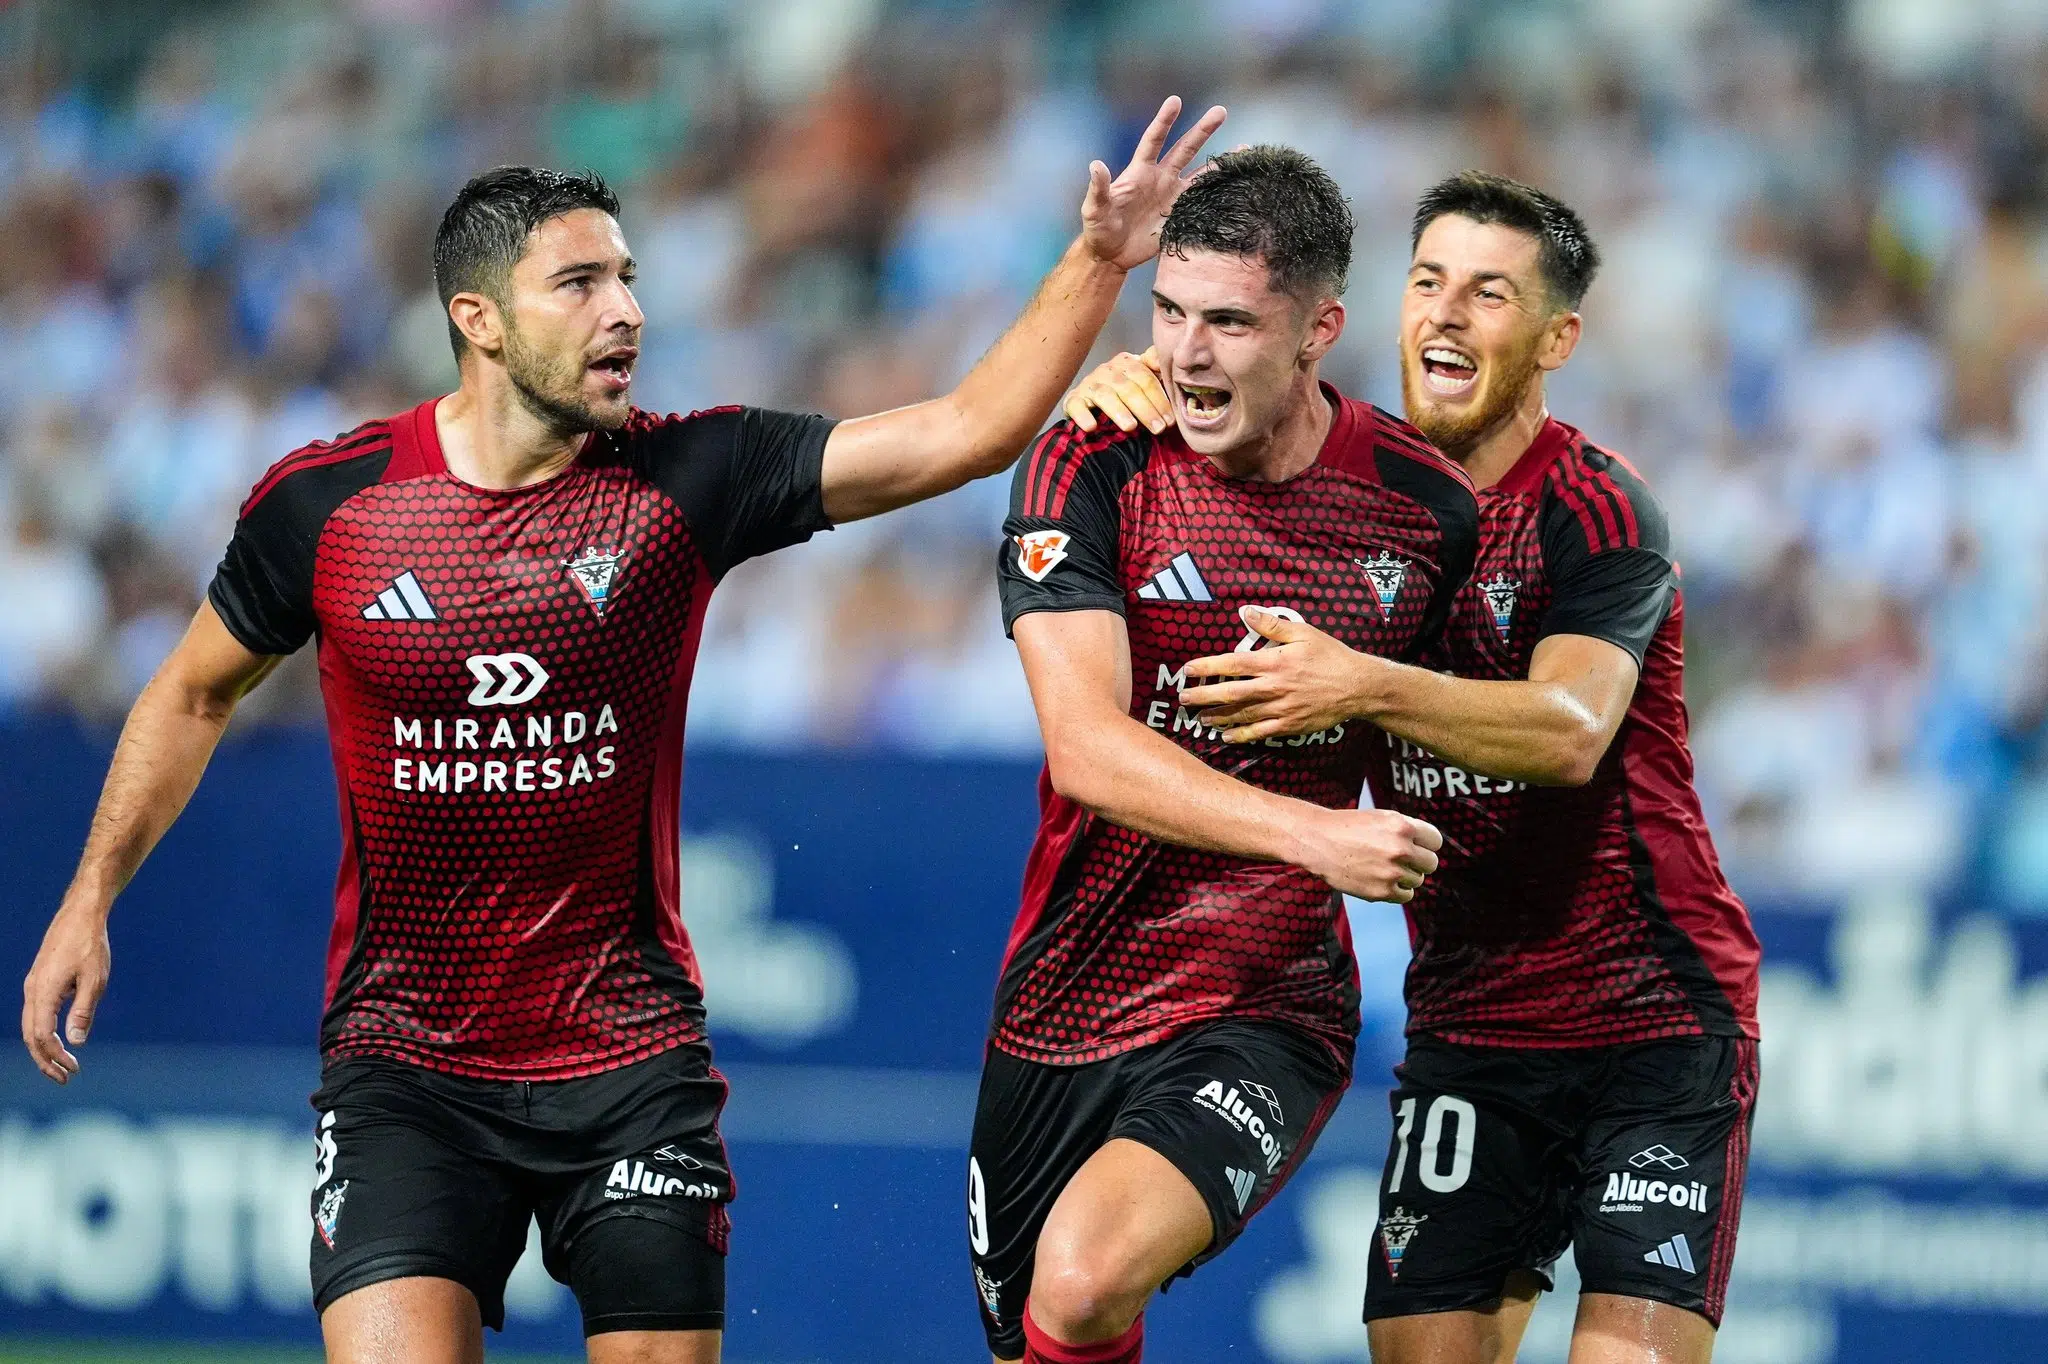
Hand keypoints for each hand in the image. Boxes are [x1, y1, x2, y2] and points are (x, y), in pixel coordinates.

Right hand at [21, 903, 111, 1082]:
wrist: (81, 915)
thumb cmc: (91, 945)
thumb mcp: (94, 979)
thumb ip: (83, 1011)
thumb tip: (75, 1042)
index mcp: (43, 992)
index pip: (41, 1035)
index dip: (54, 1056)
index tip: (73, 1069)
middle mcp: (32, 990)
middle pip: (29, 1035)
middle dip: (45, 1060)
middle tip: (65, 1078)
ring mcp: (33, 985)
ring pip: (29, 1025)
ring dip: (44, 1048)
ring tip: (62, 1065)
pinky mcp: (39, 980)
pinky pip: (35, 1013)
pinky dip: (43, 1032)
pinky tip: (59, 1039)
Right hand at [1065, 347, 1170, 433]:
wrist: (1090, 399)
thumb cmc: (1124, 393)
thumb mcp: (1143, 379)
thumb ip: (1158, 371)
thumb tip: (1177, 369)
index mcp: (1127, 363)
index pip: (1145, 377)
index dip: (1159, 399)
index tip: (1170, 420)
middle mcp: (1107, 370)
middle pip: (1128, 388)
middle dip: (1145, 409)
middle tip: (1158, 429)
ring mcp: (1089, 385)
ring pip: (1105, 395)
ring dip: (1118, 411)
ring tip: (1130, 427)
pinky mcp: (1073, 400)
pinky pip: (1076, 405)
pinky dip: (1083, 415)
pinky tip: (1091, 427)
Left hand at [1081, 97, 1226, 270]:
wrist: (1110, 254)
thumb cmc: (1098, 228)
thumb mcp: (1094, 208)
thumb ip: (1098, 188)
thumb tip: (1096, 165)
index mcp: (1140, 172)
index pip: (1154, 140)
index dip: (1164, 121)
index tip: (1175, 100)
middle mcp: (1160, 178)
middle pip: (1185, 149)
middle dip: (1202, 130)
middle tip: (1221, 111)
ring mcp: (1171, 196)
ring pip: (1200, 173)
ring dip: (1219, 162)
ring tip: (1243, 149)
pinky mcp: (1179, 215)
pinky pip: (1202, 200)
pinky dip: (1218, 192)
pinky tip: (1235, 183)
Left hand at [1181, 605, 1377, 741]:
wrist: (1357, 686)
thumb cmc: (1330, 656)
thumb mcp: (1303, 632)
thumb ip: (1272, 624)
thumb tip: (1245, 611)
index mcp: (1274, 662)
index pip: (1232, 664)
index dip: (1207, 667)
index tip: (1187, 670)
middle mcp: (1274, 687)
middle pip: (1230, 693)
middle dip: (1203, 696)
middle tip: (1183, 699)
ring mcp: (1281, 708)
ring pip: (1242, 714)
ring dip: (1217, 717)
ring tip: (1199, 718)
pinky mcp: (1289, 725)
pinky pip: (1259, 732)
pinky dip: (1240, 735)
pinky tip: (1225, 736)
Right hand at [1295, 807, 1441, 902]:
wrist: (1317, 841)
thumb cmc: (1350, 827)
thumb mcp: (1382, 818)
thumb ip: (1408, 832)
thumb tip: (1431, 851)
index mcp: (1402, 826)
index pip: (1435, 842)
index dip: (1425, 844)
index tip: (1414, 846)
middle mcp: (1400, 849)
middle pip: (1431, 863)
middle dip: (1418, 862)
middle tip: (1400, 859)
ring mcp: (1391, 872)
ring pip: (1418, 880)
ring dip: (1405, 876)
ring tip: (1383, 867)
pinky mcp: (1382, 891)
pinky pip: (1406, 895)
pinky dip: (1397, 890)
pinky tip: (1381, 880)